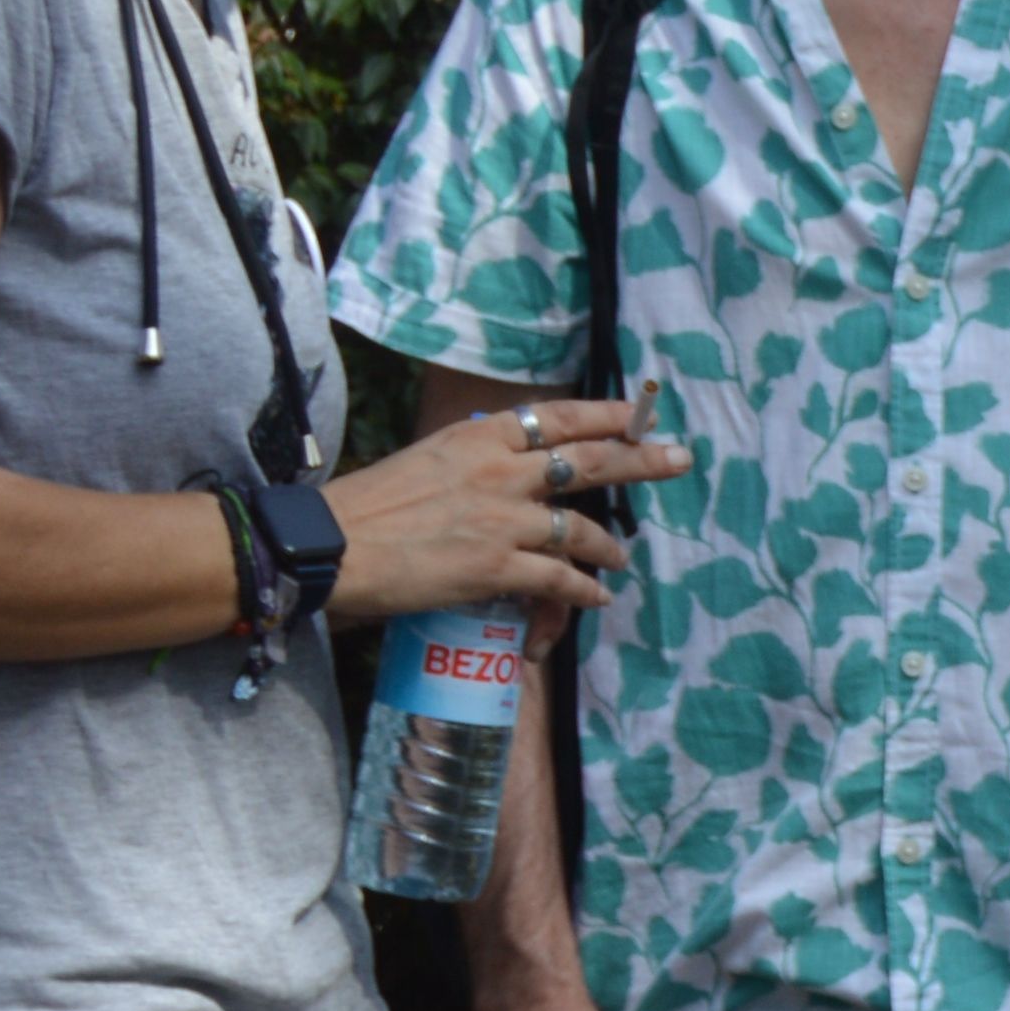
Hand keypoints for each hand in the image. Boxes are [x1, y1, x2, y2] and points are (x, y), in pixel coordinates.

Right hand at [327, 392, 685, 621]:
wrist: (327, 546)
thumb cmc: (364, 506)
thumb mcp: (424, 460)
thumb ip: (472, 462)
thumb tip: (507, 472)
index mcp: (477, 438)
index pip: (556, 416)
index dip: (604, 413)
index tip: (639, 413)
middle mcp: (498, 471)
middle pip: (589, 460)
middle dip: (642, 458)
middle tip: (681, 458)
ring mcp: (502, 518)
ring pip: (581, 528)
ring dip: (608, 546)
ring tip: (621, 558)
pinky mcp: (496, 566)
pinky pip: (560, 579)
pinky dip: (585, 591)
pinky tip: (598, 598)